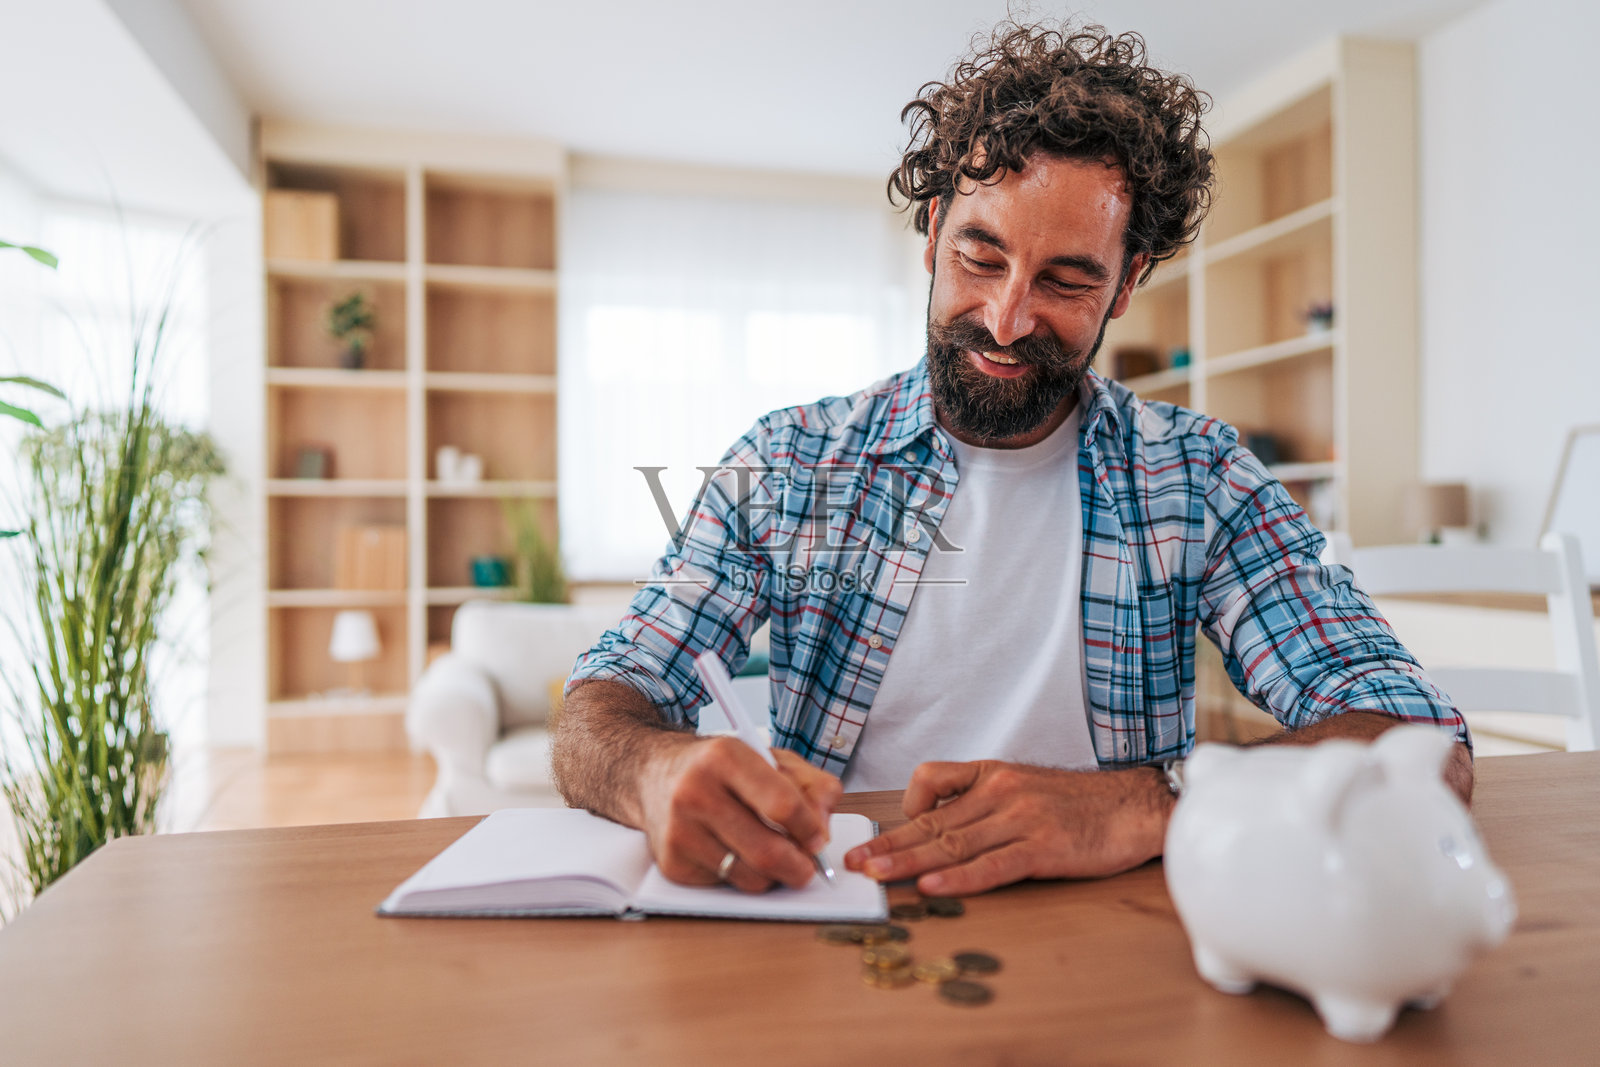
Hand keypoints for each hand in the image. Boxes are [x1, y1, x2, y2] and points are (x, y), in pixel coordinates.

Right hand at [639, 736, 842, 892]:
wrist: (653, 774)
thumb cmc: (717, 767)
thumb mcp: (768, 757)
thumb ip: (810, 784)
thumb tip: (824, 825)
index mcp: (724, 757)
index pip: (782, 804)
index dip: (810, 828)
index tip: (818, 838)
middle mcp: (695, 793)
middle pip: (767, 851)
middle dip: (799, 866)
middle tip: (807, 865)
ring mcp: (680, 831)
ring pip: (749, 877)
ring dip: (772, 875)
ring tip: (772, 855)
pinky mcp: (672, 863)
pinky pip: (725, 886)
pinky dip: (741, 877)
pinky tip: (735, 854)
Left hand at [842, 760, 1172, 895]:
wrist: (1136, 806)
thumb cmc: (1080, 803)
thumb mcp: (1024, 784)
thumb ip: (981, 798)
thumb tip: (936, 823)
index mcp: (991, 775)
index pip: (929, 785)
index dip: (898, 814)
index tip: (876, 837)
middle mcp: (1000, 793)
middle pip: (932, 821)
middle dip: (888, 845)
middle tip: (853, 863)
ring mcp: (1021, 820)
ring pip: (952, 843)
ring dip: (908, 862)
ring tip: (877, 876)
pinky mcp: (1043, 848)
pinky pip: (992, 866)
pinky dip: (959, 877)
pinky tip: (933, 885)